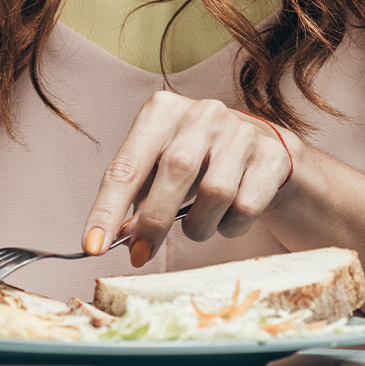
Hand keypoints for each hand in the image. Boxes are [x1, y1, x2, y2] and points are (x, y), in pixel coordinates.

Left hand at [84, 91, 299, 266]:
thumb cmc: (197, 161)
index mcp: (163, 111)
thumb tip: (113, 238)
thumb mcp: (159, 168)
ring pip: (215, 193)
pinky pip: (246, 206)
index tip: (92, 246)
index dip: (107, 209)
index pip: (126, 165)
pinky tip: (226, 218)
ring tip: (196, 227)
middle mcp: (203, 113)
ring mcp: (241, 131)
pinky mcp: (271, 156)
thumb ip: (136, 198)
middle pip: (174, 172)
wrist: (259, 149)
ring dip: (198, 226)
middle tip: (141, 254)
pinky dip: (230, 226)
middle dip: (153, 222)